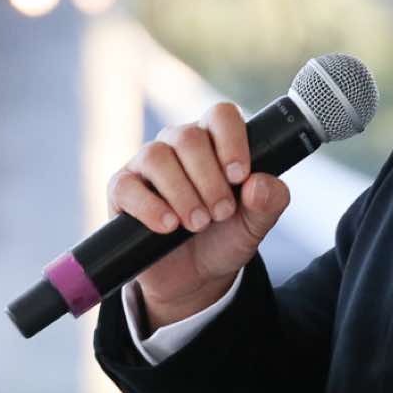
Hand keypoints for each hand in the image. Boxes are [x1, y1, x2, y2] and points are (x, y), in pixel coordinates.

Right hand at [106, 102, 290, 325]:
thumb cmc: (225, 237)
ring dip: (182, 193)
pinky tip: (168, 226)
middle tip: (221, 213)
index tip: (239, 177)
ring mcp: (147, 164)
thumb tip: (258, 183)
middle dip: (209, 180)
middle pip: (189, 137)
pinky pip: (127, 186)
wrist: (195, 276)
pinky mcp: (122, 189)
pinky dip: (150, 207)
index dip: (231, 140)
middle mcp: (178, 144)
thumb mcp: (256, 224)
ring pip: (157, 157)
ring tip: (198, 224)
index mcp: (215, 141)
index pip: (221, 115)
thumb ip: (269, 202)